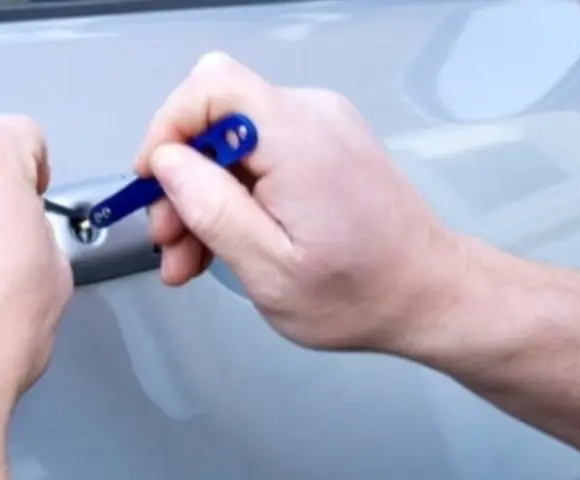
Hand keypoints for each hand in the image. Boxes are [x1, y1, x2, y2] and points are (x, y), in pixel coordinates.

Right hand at [135, 52, 461, 350]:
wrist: (426, 295)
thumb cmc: (359, 294)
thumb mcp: (269, 269)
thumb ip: (212, 209)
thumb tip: (166, 162)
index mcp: (300, 141)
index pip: (213, 85)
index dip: (168, 127)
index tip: (152, 181)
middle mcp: (312, 117)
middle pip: (214, 117)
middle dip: (179, 180)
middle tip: (169, 241)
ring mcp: (319, 126)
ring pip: (227, 141)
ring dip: (200, 196)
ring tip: (191, 257)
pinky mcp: (320, 144)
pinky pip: (254, 153)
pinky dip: (230, 193)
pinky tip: (221, 240)